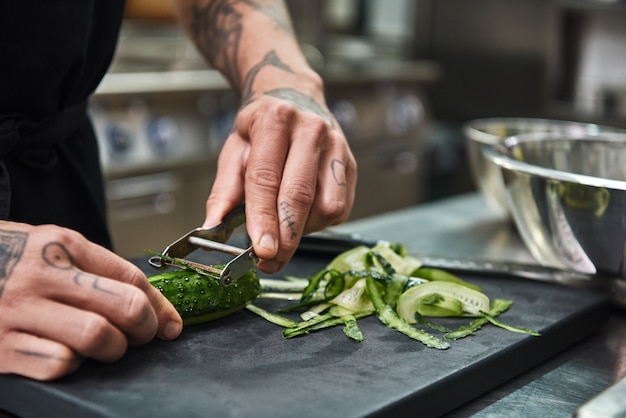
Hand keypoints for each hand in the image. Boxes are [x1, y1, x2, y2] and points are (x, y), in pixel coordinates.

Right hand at [0, 222, 182, 380]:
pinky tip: (65, 354)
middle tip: (143, 335)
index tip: (170, 324)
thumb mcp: (49, 247)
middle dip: (146, 328)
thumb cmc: (6, 260)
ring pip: (98, 338)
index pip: (132, 277)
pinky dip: (71, 365)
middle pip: (126, 307)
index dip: (161, 305)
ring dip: (113, 349)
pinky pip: (59, 365)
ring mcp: (18, 312)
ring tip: (107, 346)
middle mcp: (42, 276)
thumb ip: (96, 269)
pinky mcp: (0, 348)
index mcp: (61, 246)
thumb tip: (152, 303)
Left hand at [203, 72, 356, 272]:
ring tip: (283, 228)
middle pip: (300, 196)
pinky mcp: (351, 164)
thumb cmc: (261, 129)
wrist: (295, 98)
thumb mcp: (233, 150)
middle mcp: (311, 130)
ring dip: (303, 230)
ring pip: (326, 207)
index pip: (267, 179)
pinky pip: (340, 208)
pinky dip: (319, 223)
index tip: (260, 250)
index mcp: (274, 121)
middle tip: (269, 261)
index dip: (263, 219)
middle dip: (285, 237)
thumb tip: (211, 230)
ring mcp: (336, 147)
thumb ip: (223, 192)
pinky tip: (301, 216)